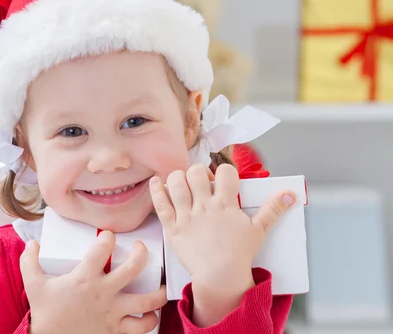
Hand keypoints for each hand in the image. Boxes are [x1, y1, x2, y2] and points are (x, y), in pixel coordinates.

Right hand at [20, 231, 167, 333]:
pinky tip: (151, 314)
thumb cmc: (45, 312)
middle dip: (141, 254)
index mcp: (84, 278)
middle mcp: (103, 293)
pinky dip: (151, 320)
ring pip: (146, 300)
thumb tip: (33, 242)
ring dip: (158, 292)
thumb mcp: (33, 283)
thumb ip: (30, 261)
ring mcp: (112, 313)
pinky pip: (141, 327)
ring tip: (161, 285)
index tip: (109, 235)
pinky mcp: (116, 330)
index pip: (102, 249)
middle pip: (133, 268)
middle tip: (140, 248)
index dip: (108, 237)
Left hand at [149, 163, 295, 325]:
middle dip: (198, 172)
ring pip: (177, 183)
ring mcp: (187, 216)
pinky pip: (161, 204)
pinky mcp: (173, 227)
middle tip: (200, 182)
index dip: (224, 170)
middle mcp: (205, 207)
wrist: (220, 277)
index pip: (225, 172)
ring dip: (178, 177)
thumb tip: (291, 194)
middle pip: (196, 173)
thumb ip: (273, 209)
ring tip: (182, 182)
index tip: (223, 178)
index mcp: (226, 205)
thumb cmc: (239, 255)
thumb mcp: (259, 230)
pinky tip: (156, 181)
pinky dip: (156, 190)